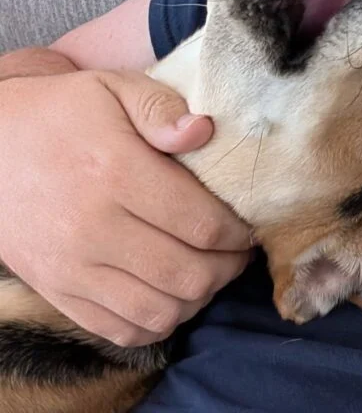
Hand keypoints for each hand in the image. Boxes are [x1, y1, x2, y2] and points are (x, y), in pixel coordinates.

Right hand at [0, 69, 251, 346]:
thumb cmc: (61, 112)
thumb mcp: (112, 87)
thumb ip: (161, 107)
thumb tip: (204, 132)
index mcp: (115, 172)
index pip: (201, 222)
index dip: (238, 230)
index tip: (249, 223)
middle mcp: (93, 227)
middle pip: (188, 274)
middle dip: (228, 267)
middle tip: (238, 250)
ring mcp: (72, 267)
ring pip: (160, 310)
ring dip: (198, 297)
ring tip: (210, 270)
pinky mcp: (58, 291)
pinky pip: (121, 330)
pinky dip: (157, 321)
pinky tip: (170, 292)